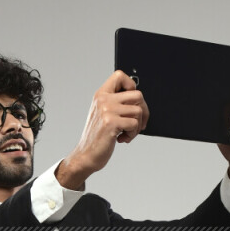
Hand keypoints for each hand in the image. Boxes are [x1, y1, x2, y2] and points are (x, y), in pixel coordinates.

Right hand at [56, 70, 149, 188]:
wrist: (86, 155)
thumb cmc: (98, 136)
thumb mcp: (103, 114)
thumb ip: (116, 103)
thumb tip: (139, 100)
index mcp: (101, 94)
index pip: (120, 75)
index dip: (132, 85)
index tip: (132, 101)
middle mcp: (103, 99)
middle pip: (138, 95)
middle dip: (143, 111)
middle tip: (137, 123)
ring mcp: (107, 110)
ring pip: (138, 111)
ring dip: (137, 126)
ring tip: (127, 133)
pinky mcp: (111, 122)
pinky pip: (135, 124)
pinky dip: (133, 134)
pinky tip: (122, 138)